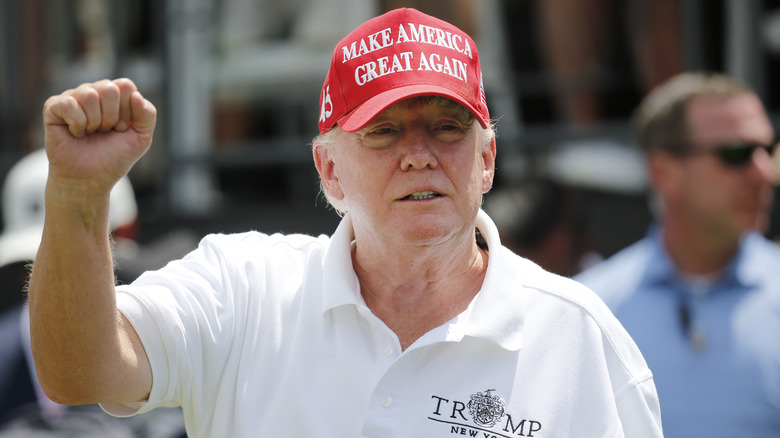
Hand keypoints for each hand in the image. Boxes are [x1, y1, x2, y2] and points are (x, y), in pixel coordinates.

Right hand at [42, 78, 156, 192]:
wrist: (90, 178)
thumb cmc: (114, 157)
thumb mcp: (141, 138)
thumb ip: (148, 115)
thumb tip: (135, 95)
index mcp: (114, 95)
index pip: (125, 85)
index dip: (127, 111)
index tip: (122, 128)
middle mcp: (93, 92)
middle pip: (109, 88)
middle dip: (112, 117)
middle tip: (105, 132)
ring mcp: (72, 97)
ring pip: (89, 95)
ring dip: (94, 122)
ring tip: (91, 133)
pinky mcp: (53, 107)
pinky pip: (69, 104)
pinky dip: (77, 124)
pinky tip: (76, 133)